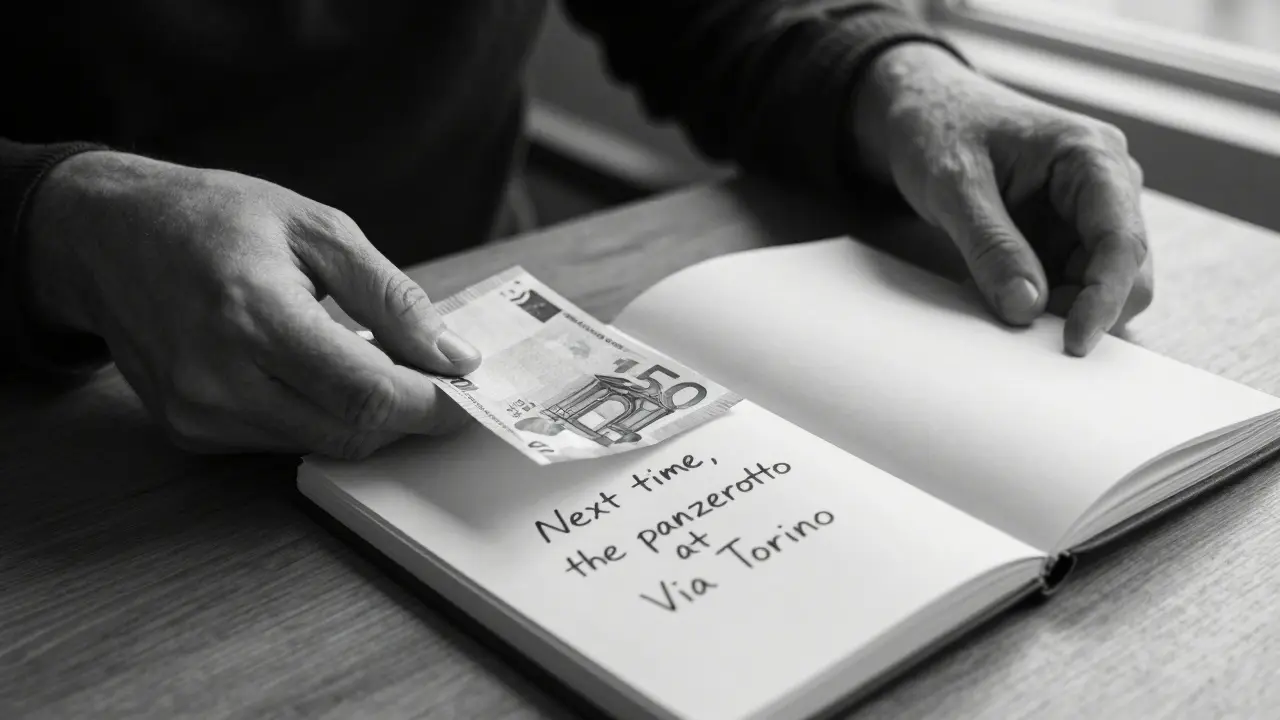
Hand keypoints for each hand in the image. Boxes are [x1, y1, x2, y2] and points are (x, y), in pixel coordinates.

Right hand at [25, 151, 480, 457]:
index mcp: (253, 315)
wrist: (106, 235)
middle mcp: (218, 378)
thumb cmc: (213, 218)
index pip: (365, 394)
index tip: (465, 392)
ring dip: (364, 417)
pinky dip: (318, 416)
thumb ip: (390, 297)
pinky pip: (281, 442)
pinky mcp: (189, 432)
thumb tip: (452, 354)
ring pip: (320, 445)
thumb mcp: (317, 228)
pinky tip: (318, 374)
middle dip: (406, 414)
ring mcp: (197, 413)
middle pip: (349, 433)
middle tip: (434, 379)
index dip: (429, 404)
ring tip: (372, 363)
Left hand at [853, 44, 1152, 354]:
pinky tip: (999, 289)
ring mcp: (1090, 211)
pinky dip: (1042, 300)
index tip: (1073, 345)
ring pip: (1100, 284)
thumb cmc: (938, 128)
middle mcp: (1107, 184)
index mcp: (1092, 156)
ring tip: (994, 295)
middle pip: (1126, 271)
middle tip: (1017, 326)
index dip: (1105, 300)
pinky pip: (1071, 282)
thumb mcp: (953, 185)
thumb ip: (990, 245)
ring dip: (1058, 308)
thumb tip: (1026, 309)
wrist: (921, 109)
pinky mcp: (1067, 233)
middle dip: (1082, 308)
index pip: (1123, 242)